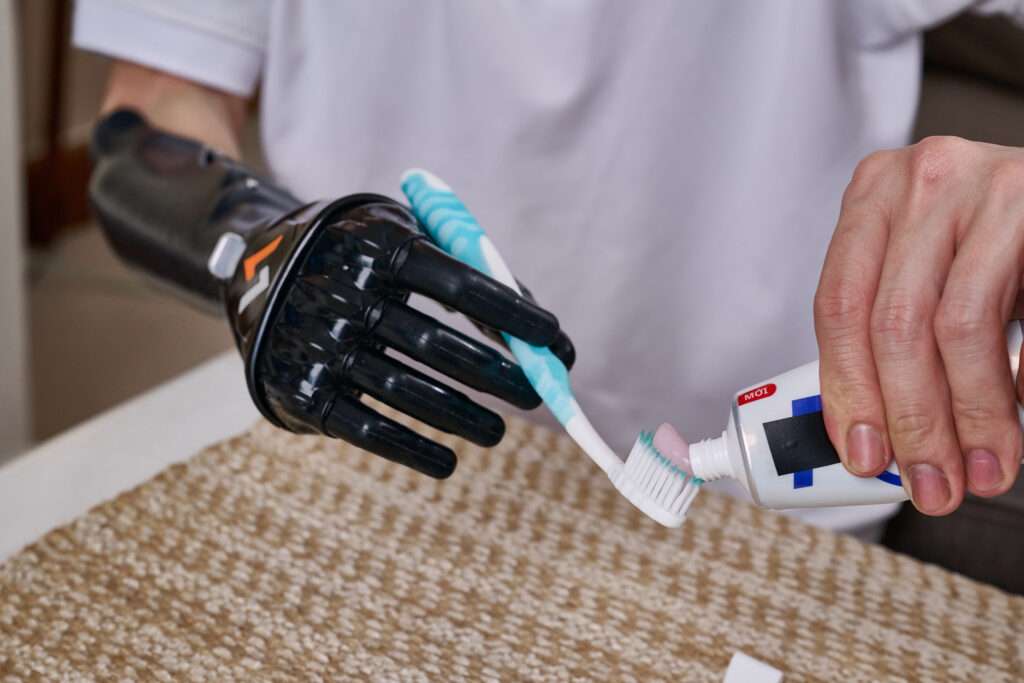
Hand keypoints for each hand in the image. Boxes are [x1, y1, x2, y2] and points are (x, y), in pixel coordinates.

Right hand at [90, 110, 572, 478]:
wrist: (255, 266)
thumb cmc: (358, 253)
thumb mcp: (400, 234)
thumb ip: (467, 266)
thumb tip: (534, 321)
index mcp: (376, 246)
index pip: (461, 284)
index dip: (516, 317)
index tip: (559, 344)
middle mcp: (343, 293)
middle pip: (437, 344)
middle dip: (498, 376)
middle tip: (536, 395)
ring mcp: (318, 344)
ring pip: (408, 391)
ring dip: (465, 417)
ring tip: (499, 432)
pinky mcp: (300, 390)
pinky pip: (367, 427)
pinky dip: (414, 449)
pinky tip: (449, 461)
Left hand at [814, 136, 1023, 514]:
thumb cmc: (988, 237)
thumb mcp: (922, 270)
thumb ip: (892, 331)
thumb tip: (876, 436)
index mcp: (873, 197)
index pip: (837, 307)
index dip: (846, 391)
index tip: (861, 454)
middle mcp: (922, 182)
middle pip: (892, 324)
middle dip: (910, 421)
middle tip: (928, 482)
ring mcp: (987, 187)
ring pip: (956, 326)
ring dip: (969, 416)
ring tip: (979, 469)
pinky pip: (1020, 320)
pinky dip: (1015, 380)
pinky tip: (1015, 418)